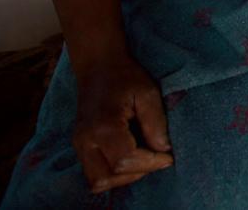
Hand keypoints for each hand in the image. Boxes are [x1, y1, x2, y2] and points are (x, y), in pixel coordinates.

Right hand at [72, 55, 172, 193]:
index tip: (168, 156)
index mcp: (102, 126)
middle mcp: (85, 140)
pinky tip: (131, 158)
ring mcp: (79, 145)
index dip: (150, 163)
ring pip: (98, 181)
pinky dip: (114, 174)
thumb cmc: (125, 77)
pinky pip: (94, 174)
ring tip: (144, 159)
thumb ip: (156, 123)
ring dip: (124, 177)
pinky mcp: (79, 147)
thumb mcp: (148, 93)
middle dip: (137, 172)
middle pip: (107, 177)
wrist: (98, 67)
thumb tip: (164, 150)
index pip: (124, 161)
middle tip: (157, 157)